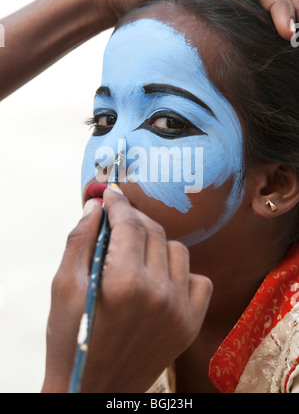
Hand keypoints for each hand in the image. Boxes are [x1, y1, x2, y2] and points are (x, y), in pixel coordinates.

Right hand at [42, 188, 211, 392]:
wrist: (92, 390)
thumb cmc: (71, 339)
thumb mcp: (64, 287)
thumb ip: (80, 240)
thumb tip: (97, 207)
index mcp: (124, 283)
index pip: (129, 223)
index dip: (119, 203)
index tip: (111, 194)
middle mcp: (159, 293)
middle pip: (154, 232)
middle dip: (134, 219)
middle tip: (118, 220)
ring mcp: (180, 310)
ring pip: (178, 251)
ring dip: (156, 244)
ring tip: (136, 254)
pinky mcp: (191, 325)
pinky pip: (200, 281)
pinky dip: (182, 273)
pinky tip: (161, 279)